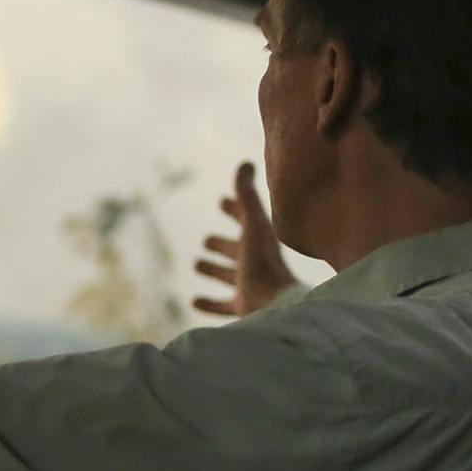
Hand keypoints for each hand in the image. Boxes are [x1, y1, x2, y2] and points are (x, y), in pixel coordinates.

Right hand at [192, 161, 297, 317]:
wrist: (277, 304)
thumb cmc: (263, 264)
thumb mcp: (252, 225)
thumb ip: (247, 196)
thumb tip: (245, 163)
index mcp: (259, 241)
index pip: (246, 219)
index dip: (235, 209)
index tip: (222, 201)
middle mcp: (255, 262)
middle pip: (236, 250)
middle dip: (222, 244)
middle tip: (207, 240)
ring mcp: (249, 286)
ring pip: (228, 276)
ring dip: (213, 270)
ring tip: (197, 264)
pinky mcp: (242, 307)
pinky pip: (222, 305)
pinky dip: (208, 303)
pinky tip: (194, 301)